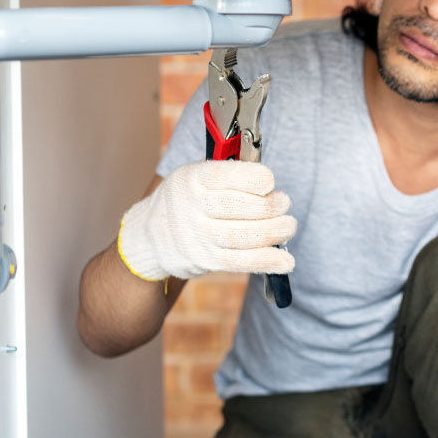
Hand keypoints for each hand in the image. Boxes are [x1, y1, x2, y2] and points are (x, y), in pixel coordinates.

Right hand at [118, 160, 295, 280]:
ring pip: (242, 236)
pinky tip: (286, 261)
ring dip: (274, 232)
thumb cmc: (187, 200)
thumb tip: (271, 183)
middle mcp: (191, 207)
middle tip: (284, 204)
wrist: (149, 236)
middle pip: (238, 207)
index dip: (253, 178)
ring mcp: (197, 237)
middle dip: (270, 206)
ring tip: (288, 226)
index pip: (224, 176)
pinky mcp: (205, 261)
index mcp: (191, 179)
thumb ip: (230, 175)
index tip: (270, 181)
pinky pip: (240, 262)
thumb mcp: (197, 175)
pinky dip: (267, 262)